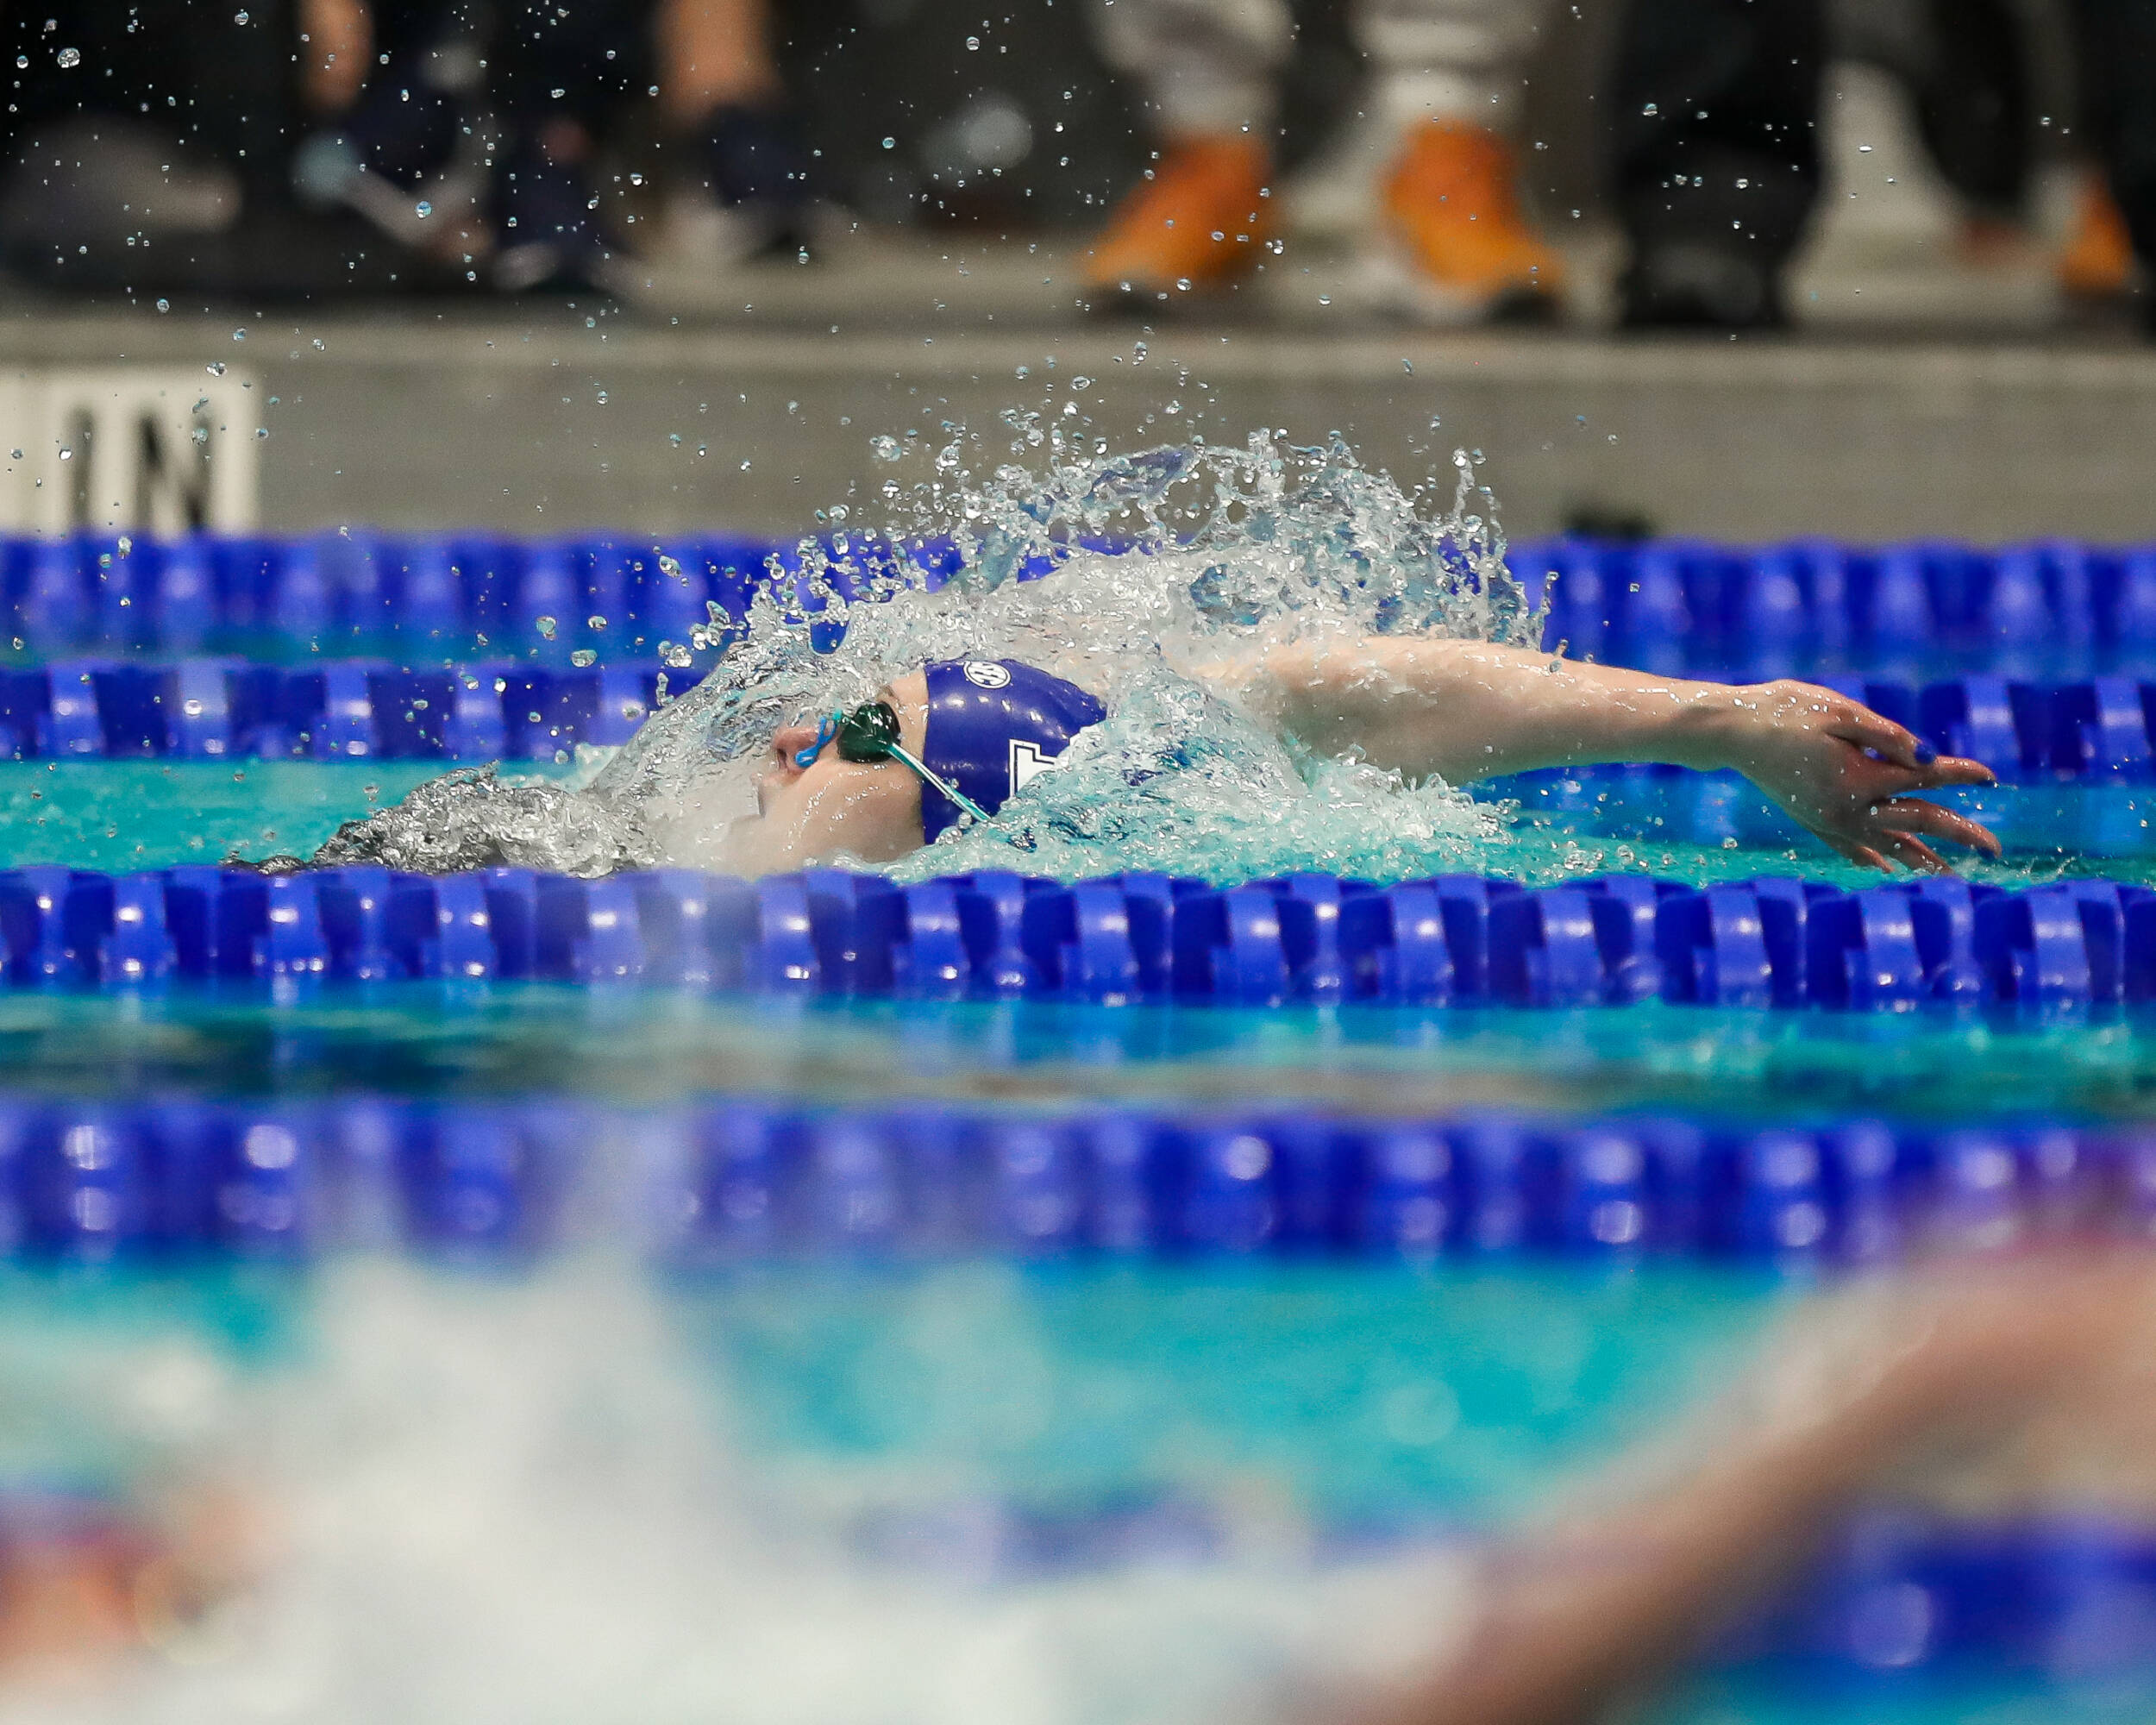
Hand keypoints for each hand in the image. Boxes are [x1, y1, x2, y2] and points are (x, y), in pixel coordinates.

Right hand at [1715, 681, 2000, 872]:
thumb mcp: (1840, 712)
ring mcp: (1828, 819)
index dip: (1960, 775)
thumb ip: (1886, 735)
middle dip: (1957, 835)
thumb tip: (1928, 757)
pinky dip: (1871, 858)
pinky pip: (1848, 847)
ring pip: (1885, 844)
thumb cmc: (1787, 711)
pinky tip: (1886, 869)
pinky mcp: (1811, 820)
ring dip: (1920, 860)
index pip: (1924, 778)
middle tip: (1993, 851)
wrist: (1733, 731)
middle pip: (1914, 823)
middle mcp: (1848, 808)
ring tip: (1948, 875)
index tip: (1991, 777)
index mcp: (1860, 777)